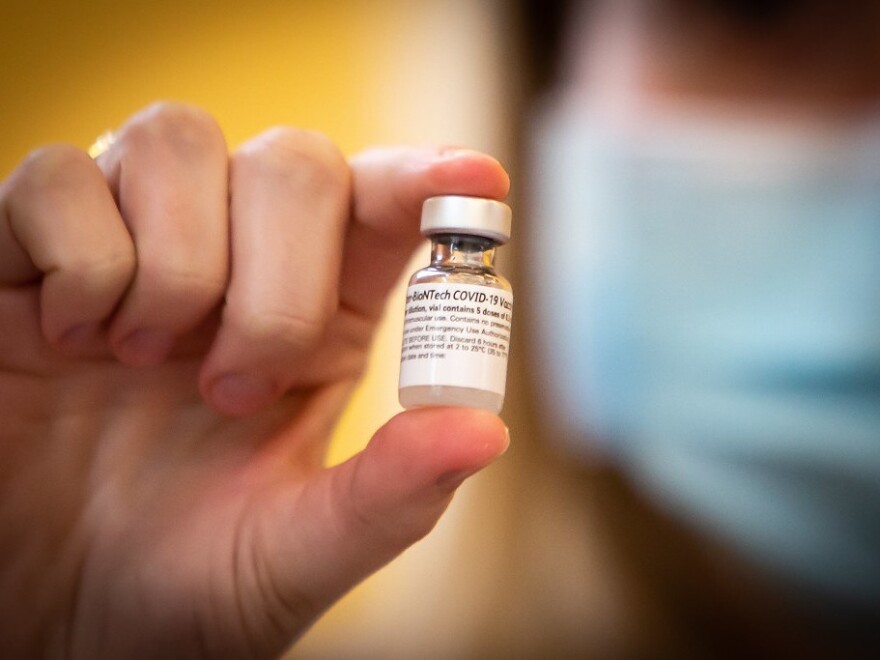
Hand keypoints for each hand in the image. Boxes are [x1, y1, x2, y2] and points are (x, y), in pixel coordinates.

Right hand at [0, 102, 509, 657]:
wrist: (51, 615)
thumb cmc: (182, 585)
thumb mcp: (296, 555)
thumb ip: (390, 495)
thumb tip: (484, 429)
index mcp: (323, 322)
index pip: (384, 209)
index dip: (428, 183)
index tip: (478, 179)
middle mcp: (239, 262)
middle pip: (294, 165)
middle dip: (275, 280)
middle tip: (229, 392)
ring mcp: (136, 244)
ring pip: (179, 142)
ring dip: (177, 263)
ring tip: (140, 361)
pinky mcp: (31, 252)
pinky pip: (62, 176)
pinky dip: (80, 255)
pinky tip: (72, 338)